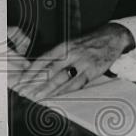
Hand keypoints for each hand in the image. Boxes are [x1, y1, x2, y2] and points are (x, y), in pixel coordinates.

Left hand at [11, 23, 133, 100]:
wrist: (112, 37)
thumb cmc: (90, 42)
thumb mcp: (72, 43)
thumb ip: (59, 55)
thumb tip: (43, 68)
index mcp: (64, 46)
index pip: (44, 59)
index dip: (32, 70)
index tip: (22, 80)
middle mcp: (72, 54)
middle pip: (50, 71)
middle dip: (36, 83)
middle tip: (26, 92)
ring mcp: (82, 63)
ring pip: (62, 79)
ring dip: (49, 90)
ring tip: (38, 97)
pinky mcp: (93, 71)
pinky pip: (77, 83)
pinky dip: (66, 91)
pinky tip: (58, 96)